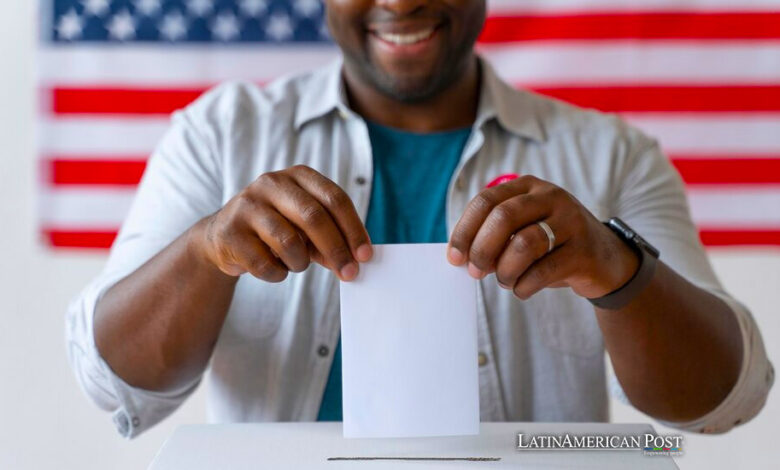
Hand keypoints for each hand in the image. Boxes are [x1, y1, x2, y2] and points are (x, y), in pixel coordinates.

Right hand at [194, 165, 372, 281]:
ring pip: (289, 242)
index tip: (365, 256)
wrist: (223, 236)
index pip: (335, 199)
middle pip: (314, 217)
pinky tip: (275, 269)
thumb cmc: (277, 230)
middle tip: (350, 274)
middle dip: (337, 250)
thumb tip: (357, 261)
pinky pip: (265, 263)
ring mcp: (247, 205)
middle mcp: (271, 183)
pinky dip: (278, 274)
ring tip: (296, 264)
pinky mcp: (230, 232)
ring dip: (301, 263)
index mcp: (298, 176)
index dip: (354, 229)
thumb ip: (332, 239)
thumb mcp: (306, 227)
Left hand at [446, 175, 638, 299]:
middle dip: (482, 250)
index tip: (454, 257)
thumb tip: (461, 257)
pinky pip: (543, 271)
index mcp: (528, 187)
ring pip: (523, 244)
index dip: (464, 230)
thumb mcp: (523, 230)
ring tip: (505, 281)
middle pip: (502, 218)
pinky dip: (524, 286)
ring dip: (505, 270)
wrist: (604, 260)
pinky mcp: (583, 251)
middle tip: (476, 272)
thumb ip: (493, 237)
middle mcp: (551, 197)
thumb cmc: (552, 246)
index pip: (486, 201)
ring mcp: (571, 221)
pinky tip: (522, 289)